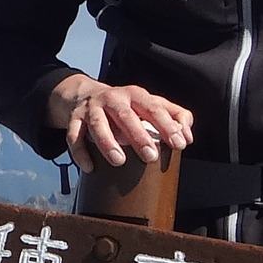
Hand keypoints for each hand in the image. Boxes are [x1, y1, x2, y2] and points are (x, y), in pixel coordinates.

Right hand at [46, 74, 193, 173]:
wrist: (83, 94)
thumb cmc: (124, 106)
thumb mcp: (149, 104)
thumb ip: (174, 115)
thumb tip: (188, 135)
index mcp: (135, 95)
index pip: (153, 108)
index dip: (167, 126)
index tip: (179, 144)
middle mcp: (113, 99)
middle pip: (125, 115)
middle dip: (139, 136)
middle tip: (151, 156)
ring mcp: (92, 109)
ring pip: (98, 125)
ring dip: (108, 142)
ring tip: (119, 161)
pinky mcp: (74, 119)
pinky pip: (74, 136)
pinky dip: (80, 152)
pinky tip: (90, 167)